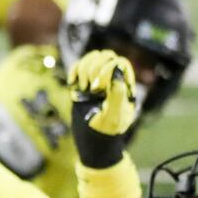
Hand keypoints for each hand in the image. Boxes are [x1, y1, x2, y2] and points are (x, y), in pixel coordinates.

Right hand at [68, 49, 137, 167]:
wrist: (92, 141)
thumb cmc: (107, 131)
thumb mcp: (114, 116)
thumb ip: (117, 94)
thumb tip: (117, 69)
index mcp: (125, 85)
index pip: (119, 63)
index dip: (107, 70)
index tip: (98, 90)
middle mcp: (113, 79)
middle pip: (106, 56)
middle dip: (94, 68)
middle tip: (90, 88)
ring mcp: (97, 79)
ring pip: (92, 58)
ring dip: (83, 69)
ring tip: (83, 88)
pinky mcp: (83, 82)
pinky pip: (79, 65)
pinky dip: (74, 70)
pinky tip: (72, 84)